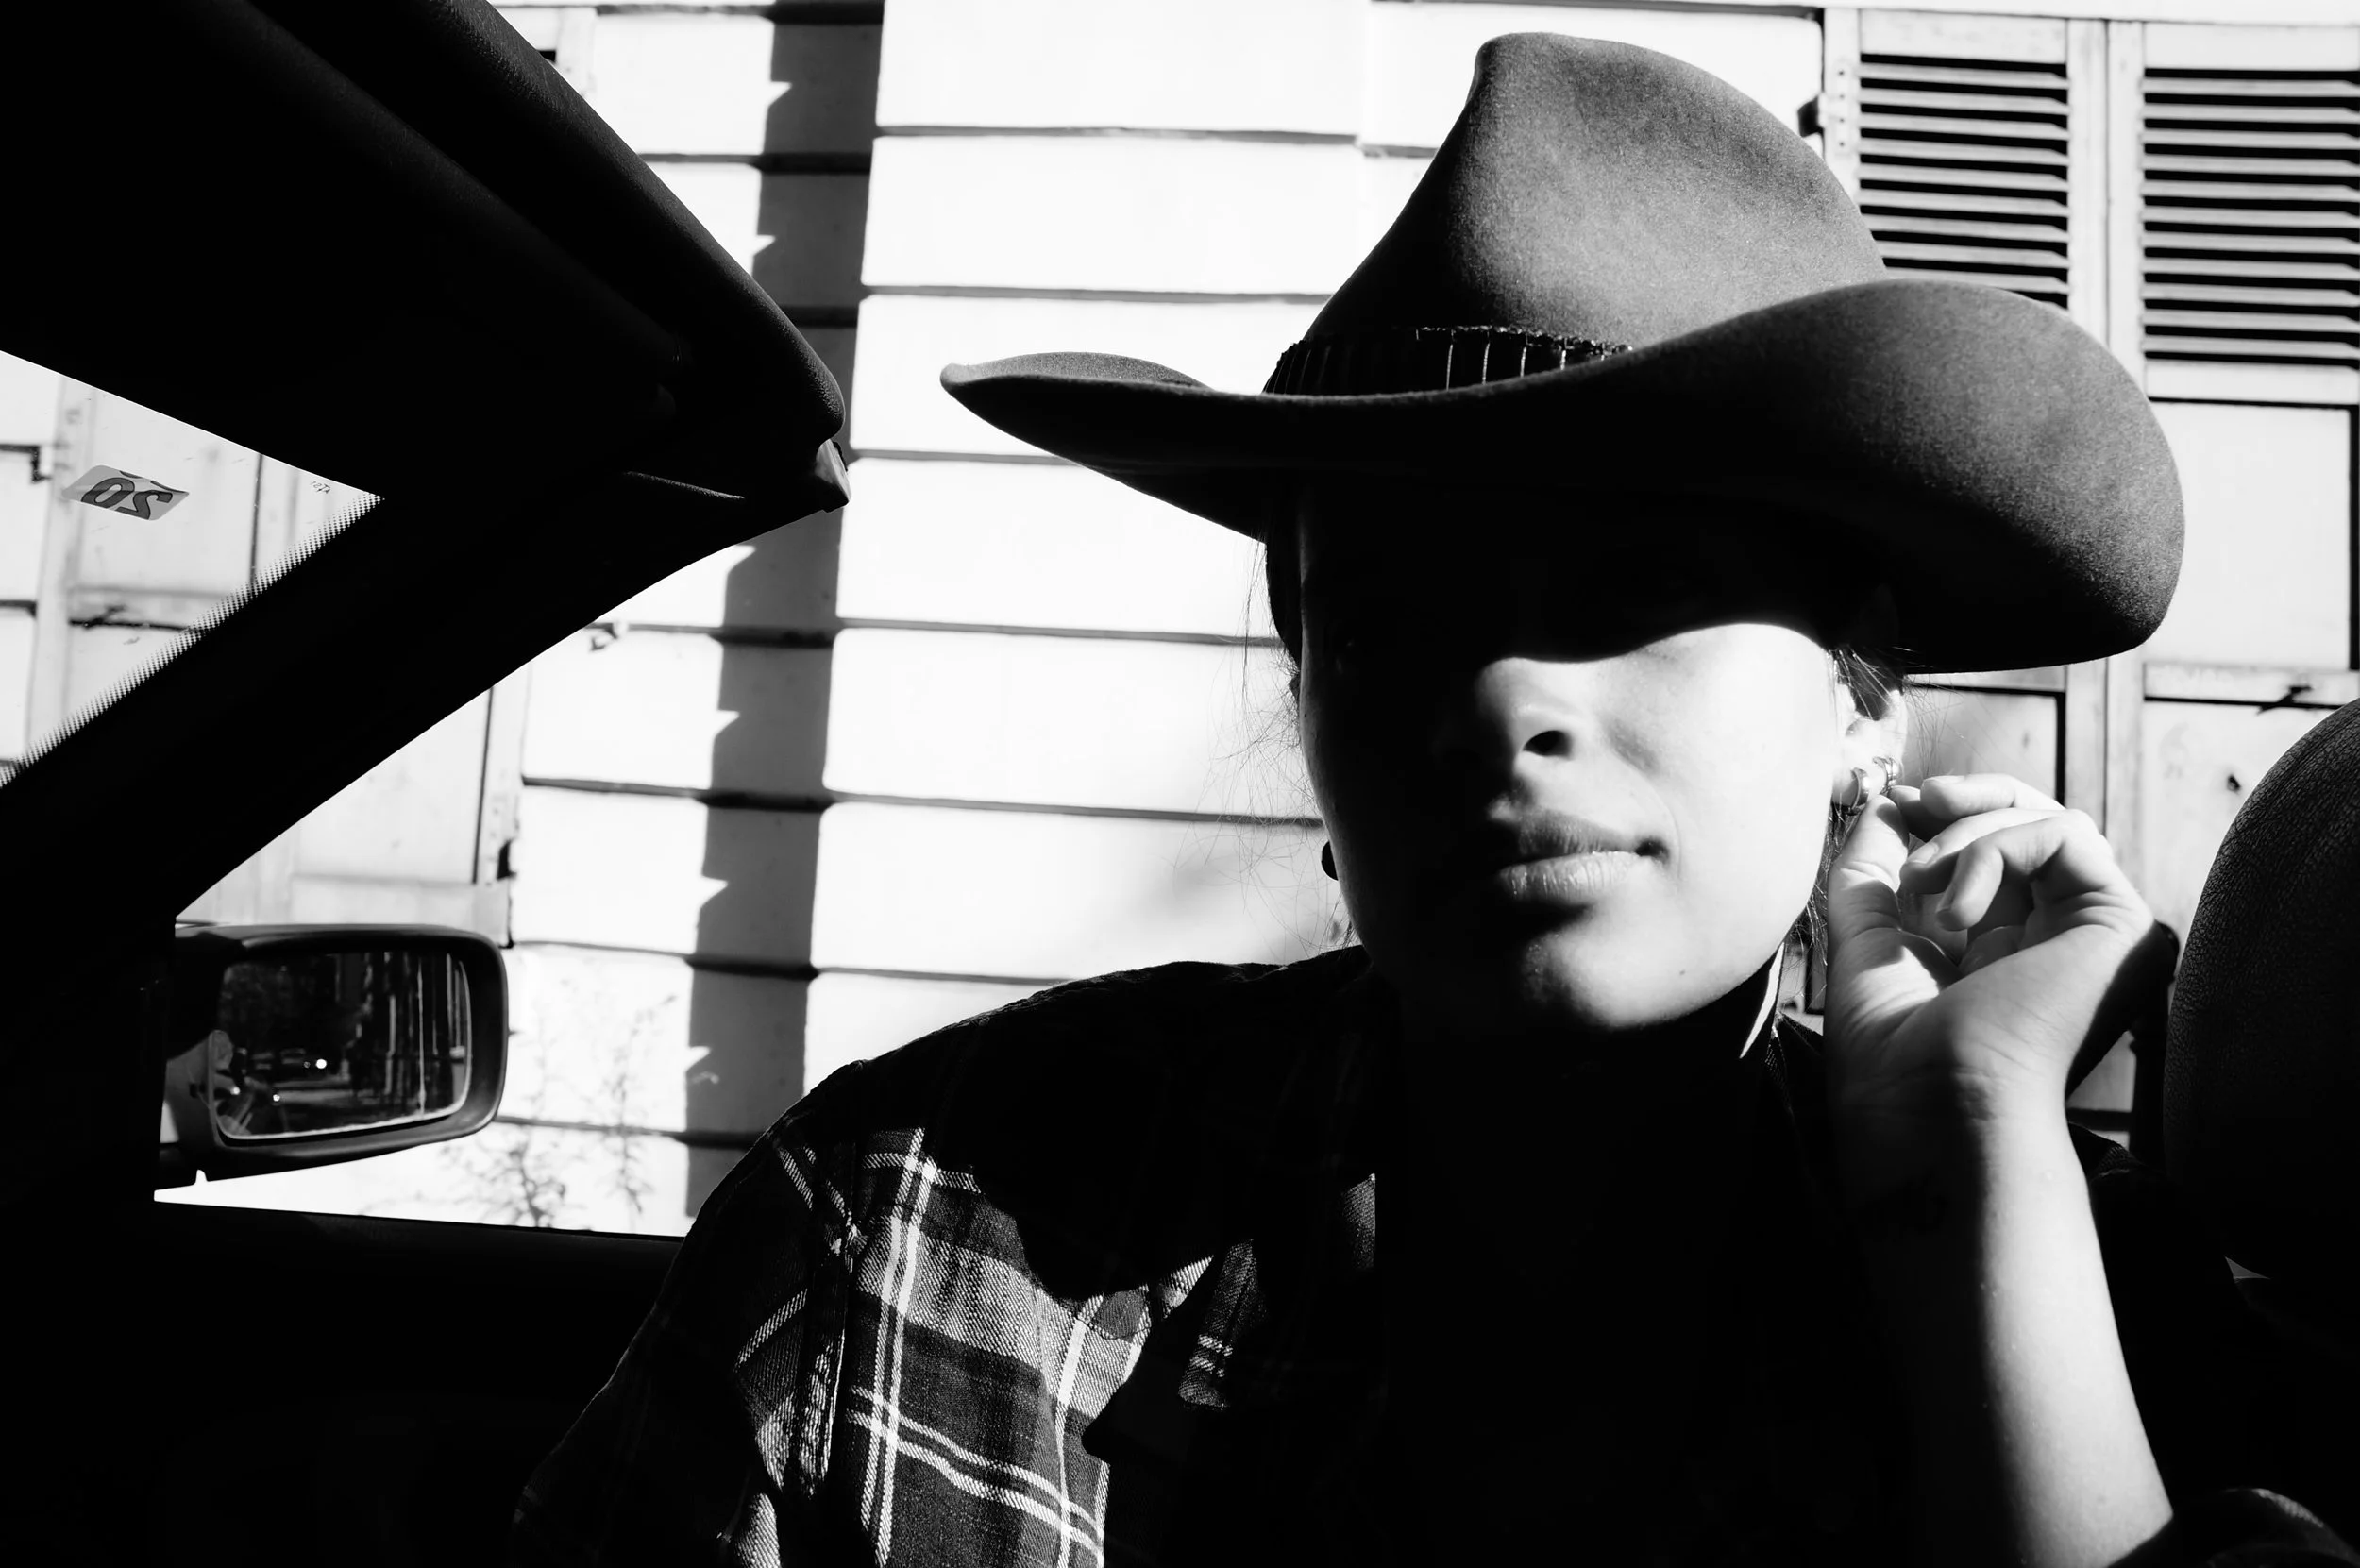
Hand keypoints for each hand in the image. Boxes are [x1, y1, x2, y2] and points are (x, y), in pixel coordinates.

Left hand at [1822, 774, 2174, 1143]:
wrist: (1931, 1112)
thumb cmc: (1894, 1057)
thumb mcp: (1870, 939)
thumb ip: (1875, 870)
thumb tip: (1888, 802)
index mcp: (2012, 948)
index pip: (2002, 849)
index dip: (1951, 815)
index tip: (1896, 801)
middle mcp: (2063, 940)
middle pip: (2040, 823)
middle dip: (1969, 800)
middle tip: (1917, 799)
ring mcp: (2099, 935)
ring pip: (2050, 822)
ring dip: (1965, 836)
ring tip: (1919, 886)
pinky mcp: (2124, 927)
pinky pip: (2064, 834)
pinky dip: (1992, 851)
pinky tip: (1957, 915)